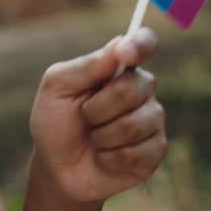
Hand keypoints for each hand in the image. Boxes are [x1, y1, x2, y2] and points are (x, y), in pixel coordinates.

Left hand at [26, 28, 166, 209]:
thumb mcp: (57, 88)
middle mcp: (141, 89)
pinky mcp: (155, 151)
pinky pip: (137, 153)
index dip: (140, 44)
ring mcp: (152, 120)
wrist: (56, 167)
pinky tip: (104, 157)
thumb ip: (86, 66)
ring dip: (102, 135)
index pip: (144, 43)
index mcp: (118, 67)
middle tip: (84, 116)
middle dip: (97, 107)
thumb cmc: (55, 121)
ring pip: (135, 123)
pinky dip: (110, 157)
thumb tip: (119, 44)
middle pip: (133, 88)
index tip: (126, 53)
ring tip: (93, 138)